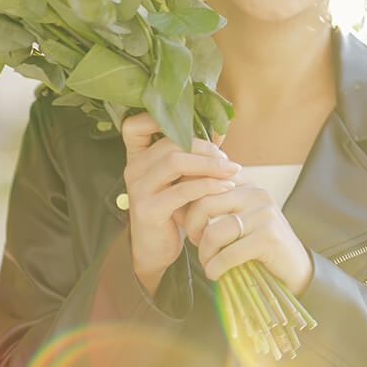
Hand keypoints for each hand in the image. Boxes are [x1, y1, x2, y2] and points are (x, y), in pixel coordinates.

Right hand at [120, 113, 240, 294]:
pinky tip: (226, 187)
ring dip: (210, 164)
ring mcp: (138, 189)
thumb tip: (219, 129)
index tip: (193, 124)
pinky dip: (209, 185)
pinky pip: (182, 190)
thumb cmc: (174, 208)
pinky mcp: (148, 209)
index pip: (134, 126)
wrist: (157, 249)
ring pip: (176, 161)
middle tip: (227, 160)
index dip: (157, 117)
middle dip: (205, 147)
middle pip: (170, 142)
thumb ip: (193, 155)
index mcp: (138, 157)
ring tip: (232, 171)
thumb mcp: (181, 178)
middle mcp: (134, 169)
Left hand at [180, 182, 313, 294]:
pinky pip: (228, 253)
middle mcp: (257, 194)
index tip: (182, 218)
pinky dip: (215, 267)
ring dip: (204, 253)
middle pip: (204, 202)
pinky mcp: (269, 237)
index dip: (187, 198)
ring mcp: (265, 214)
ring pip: (214, 230)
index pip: (207, 179)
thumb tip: (174, 205)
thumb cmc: (259, 247)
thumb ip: (212, 209)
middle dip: (192, 228)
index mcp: (246, 186)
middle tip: (196, 244)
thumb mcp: (236, 221)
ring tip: (208, 262)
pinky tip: (216, 273)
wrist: (294, 270)